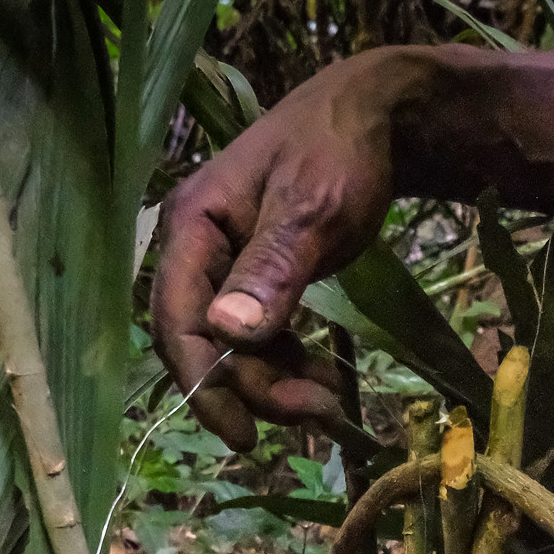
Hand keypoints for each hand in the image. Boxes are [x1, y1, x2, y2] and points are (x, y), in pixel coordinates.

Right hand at [152, 50, 411, 449]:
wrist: (376, 117)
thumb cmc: (340, 152)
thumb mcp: (312, 210)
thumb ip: (271, 271)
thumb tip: (227, 333)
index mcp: (191, 227)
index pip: (177, 321)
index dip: (204, 383)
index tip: (245, 435)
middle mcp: (196, 250)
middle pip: (203, 343)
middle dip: (252, 387)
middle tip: (316, 412)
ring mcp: (224, 265)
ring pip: (232, 348)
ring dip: (272, 382)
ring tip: (326, 399)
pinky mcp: (255, 278)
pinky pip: (256, 336)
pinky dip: (283, 363)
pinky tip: (320, 378)